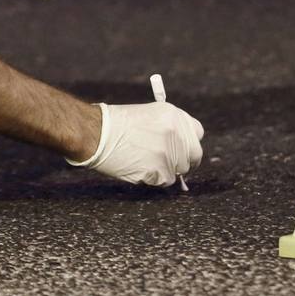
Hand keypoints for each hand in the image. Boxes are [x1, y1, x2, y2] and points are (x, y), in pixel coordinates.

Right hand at [67, 102, 204, 186]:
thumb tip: (181, 147)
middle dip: (184, 161)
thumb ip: (168, 128)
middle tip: (171, 164)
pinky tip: (138, 167)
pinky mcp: (161, 169)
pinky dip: (154, 178)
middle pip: (194, 154)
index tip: (184, 149)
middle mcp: (176, 132)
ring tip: (144, 161)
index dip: (190, 142)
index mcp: (173, 114)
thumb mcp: (148, 115)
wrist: (97, 133)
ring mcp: (169, 152)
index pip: (197, 132)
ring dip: (166, 170)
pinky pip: (165, 180)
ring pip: (179, 170)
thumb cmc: (116, 124)